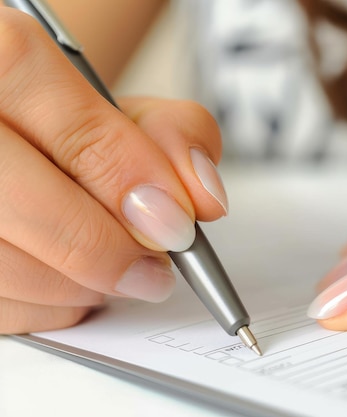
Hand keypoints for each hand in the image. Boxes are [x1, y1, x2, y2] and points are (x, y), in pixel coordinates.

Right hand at [0, 9, 226, 332]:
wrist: (10, 129)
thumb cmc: (61, 121)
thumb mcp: (123, 107)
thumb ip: (175, 137)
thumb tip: (203, 200)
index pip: (73, 129)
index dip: (131, 183)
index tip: (176, 223)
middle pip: (27, 207)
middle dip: (107, 251)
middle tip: (154, 269)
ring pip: (8, 268)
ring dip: (79, 285)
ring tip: (112, 269)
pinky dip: (47, 306)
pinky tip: (69, 280)